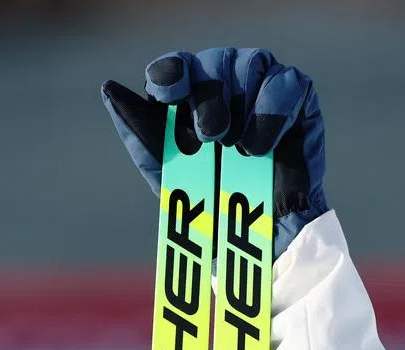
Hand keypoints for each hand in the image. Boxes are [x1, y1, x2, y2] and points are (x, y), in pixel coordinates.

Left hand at [101, 48, 327, 256]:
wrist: (255, 232)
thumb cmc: (205, 198)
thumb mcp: (163, 167)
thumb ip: (137, 129)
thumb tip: (108, 90)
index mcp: (186, 93)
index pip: (173, 66)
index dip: (170, 74)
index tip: (171, 95)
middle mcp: (223, 80)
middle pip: (212, 61)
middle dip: (208, 99)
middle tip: (210, 139)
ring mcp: (260, 83)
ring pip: (250, 64)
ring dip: (240, 107)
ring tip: (236, 149)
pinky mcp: (296, 96)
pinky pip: (285, 83)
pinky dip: (270, 114)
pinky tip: (258, 147)